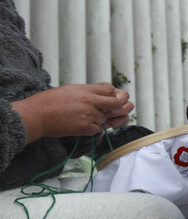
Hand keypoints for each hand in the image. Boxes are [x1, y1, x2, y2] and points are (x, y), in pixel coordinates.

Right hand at [13, 83, 134, 142]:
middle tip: (116, 109)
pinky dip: (95, 128)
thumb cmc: (51, 101)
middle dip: (120, 106)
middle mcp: (91, 102)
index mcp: (87, 90)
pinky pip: (99, 129)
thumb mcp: (73, 89)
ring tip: (89, 117)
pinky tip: (86, 124)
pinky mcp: (85, 128)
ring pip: (106, 118)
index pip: (111, 90)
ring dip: (102, 119)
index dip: (113, 94)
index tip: (110, 97)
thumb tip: (106, 92)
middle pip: (117, 103)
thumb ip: (90, 91)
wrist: (37, 115)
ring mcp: (89, 115)